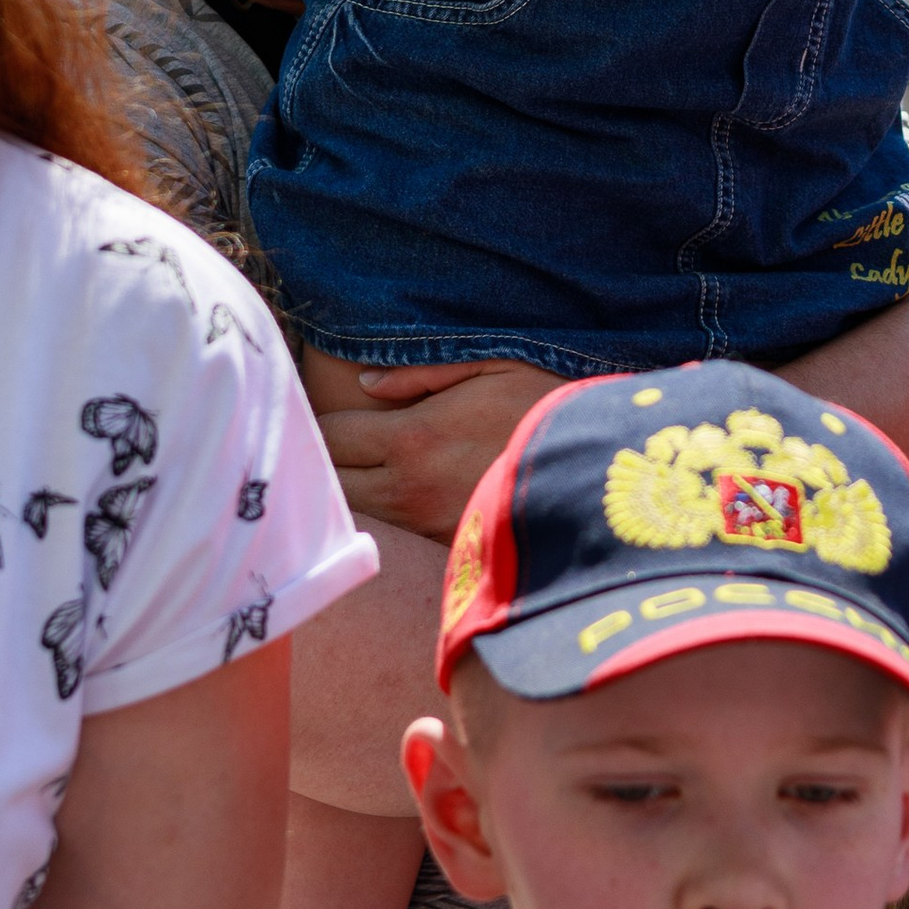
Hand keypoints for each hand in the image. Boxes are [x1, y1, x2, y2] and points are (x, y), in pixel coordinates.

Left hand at [300, 357, 553, 538]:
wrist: (597, 475)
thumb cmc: (548, 407)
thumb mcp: (494, 364)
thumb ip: (422, 371)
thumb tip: (366, 384)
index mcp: (414, 438)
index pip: (330, 437)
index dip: (313, 420)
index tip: (311, 406)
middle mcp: (409, 488)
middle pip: (332, 481)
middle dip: (321, 458)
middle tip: (322, 434)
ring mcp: (426, 523)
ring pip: (359, 509)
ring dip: (349, 483)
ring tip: (354, 456)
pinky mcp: (446, 544)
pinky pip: (394, 526)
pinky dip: (383, 505)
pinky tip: (395, 481)